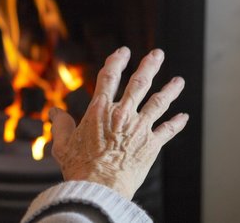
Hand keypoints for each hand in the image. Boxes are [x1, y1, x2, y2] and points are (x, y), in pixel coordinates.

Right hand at [49, 47, 188, 199]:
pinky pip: (168, 130)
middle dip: (149, 66)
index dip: (116, 61)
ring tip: (178, 80)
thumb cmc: (79, 166)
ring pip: (158, 102)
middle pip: (139, 83)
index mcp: (100, 110)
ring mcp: (140, 128)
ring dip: (170, 90)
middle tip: (157, 54)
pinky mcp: (152, 145)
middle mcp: (122, 114)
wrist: (100, 187)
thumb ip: (60, 124)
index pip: (109, 77)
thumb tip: (55, 112)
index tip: (123, 52)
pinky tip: (184, 116)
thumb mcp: (63, 143)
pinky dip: (176, 123)